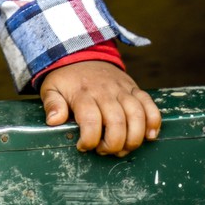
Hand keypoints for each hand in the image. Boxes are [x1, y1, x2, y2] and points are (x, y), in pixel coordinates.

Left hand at [39, 62, 161, 155]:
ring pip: (137, 115)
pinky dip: (154, 122)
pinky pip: (149, 105)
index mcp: (83, 94)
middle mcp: (105, 91)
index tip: (83, 146)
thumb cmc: (66, 79)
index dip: (89, 141)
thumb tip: (54, 121)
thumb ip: (52, 104)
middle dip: (113, 144)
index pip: (90, 121)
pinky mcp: (134, 89)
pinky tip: (149, 136)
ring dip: (134, 138)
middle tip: (103, 150)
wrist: (82, 54)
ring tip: (123, 148)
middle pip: (117, 122)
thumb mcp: (51, 88)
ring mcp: (122, 89)